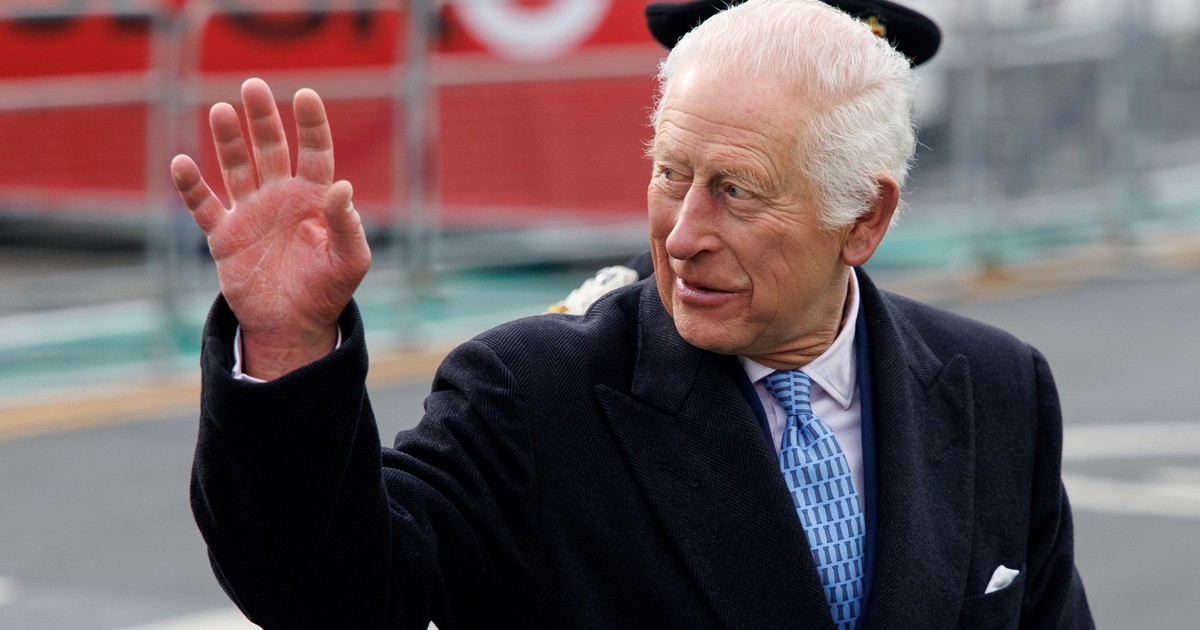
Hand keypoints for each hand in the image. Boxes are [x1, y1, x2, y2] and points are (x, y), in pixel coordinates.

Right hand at [170, 78, 371, 379]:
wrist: (293, 327)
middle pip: (271, 148)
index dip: (311, 123)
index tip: (305, 95)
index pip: (315, 152)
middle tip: (253, 86)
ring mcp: (251, 214)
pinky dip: (192, 187)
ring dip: (229, 141)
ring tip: (222, 111)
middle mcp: (281, 198)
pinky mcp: (224, 237)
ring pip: (237, 167)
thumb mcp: (350, 260)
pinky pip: (204, 207)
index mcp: (314, 199)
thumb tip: (343, 186)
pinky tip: (182, 163)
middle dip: (263, 119)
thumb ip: (347, 225)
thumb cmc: (329, 291)